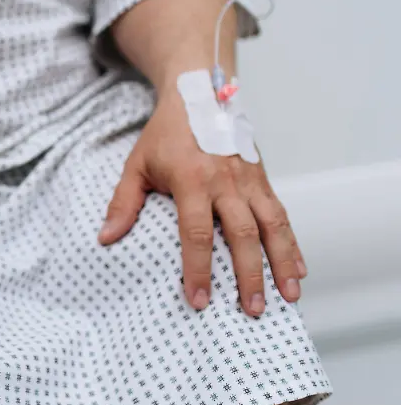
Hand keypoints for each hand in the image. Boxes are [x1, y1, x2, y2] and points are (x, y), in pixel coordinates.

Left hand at [98, 89, 305, 316]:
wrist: (198, 93)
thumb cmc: (164, 134)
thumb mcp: (136, 164)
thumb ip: (123, 203)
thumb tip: (105, 238)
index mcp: (191, 180)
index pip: (196, 232)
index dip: (197, 269)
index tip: (199, 300)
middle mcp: (225, 181)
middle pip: (242, 234)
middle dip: (248, 275)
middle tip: (250, 310)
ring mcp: (249, 179)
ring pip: (272, 225)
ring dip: (282, 263)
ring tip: (289, 296)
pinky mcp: (263, 178)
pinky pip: (281, 214)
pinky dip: (292, 243)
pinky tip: (299, 269)